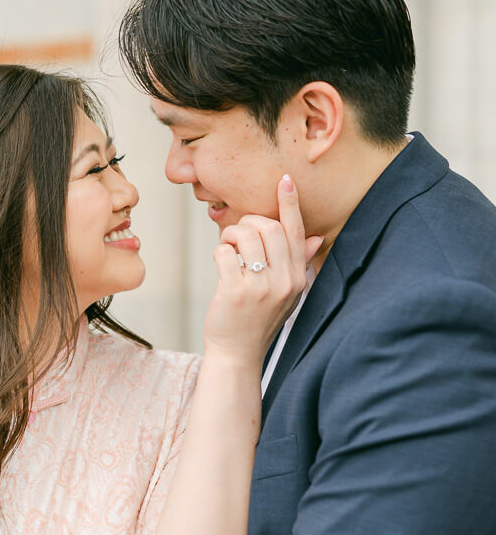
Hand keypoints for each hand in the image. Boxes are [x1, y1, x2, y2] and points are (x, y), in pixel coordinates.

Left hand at [204, 176, 323, 364]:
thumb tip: (315, 237)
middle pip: (270, 228)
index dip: (290, 204)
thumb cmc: (257, 320)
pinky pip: (224, 252)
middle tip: (237, 234)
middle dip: (249, 222)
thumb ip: (298, 264)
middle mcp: (284, 282)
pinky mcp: (236, 292)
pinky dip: (219, 251)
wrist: (237, 354)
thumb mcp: (285, 294)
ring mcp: (261, 288)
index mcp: (297, 278)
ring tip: (227, 247)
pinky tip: (220, 263)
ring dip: (230, 234)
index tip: (285, 181)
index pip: (297, 233)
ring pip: (246, 235)